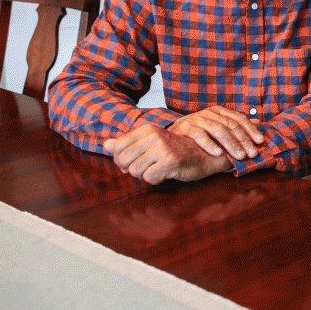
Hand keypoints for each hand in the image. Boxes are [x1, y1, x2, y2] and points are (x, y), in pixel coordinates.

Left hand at [105, 124, 231, 183]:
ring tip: (158, 169)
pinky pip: (149, 178)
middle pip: (123, 161)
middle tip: (147, 168)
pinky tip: (166, 174)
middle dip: (132, 169)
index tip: (135, 162)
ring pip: (135, 171)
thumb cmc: (177, 150)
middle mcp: (153, 136)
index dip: (121, 160)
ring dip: (145, 175)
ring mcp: (162, 148)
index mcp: (147, 129)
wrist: (205, 154)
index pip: (117, 149)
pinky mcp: (170, 161)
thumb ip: (127, 143)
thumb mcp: (151, 143)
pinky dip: (156, 180)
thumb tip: (105, 144)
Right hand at [167, 105, 264, 160]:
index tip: (260, 142)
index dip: (251, 130)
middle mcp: (210, 113)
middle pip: (231, 125)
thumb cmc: (198, 133)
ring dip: (231, 144)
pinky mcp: (186, 127)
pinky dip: (210, 144)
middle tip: (252, 153)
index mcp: (219, 112)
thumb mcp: (219, 128)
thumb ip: (237, 126)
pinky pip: (199, 135)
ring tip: (239, 156)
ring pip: (218, 129)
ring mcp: (197, 119)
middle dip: (243, 140)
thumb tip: (259, 123)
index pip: (239, 119)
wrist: (171, 135)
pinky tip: (218, 153)